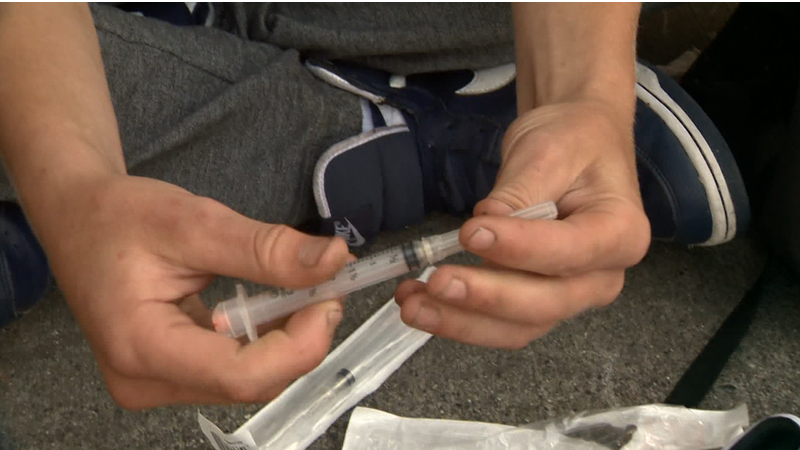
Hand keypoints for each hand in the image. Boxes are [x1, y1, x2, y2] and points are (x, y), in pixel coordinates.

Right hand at [41, 174, 351, 408]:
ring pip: (248, 380)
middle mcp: (145, 381)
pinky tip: (274, 305)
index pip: (241, 375)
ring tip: (301, 290)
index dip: (300, 344)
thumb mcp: (196, 222)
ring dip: (286, 339)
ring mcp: (156, 383)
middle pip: (249, 383)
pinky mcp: (168, 374)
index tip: (329, 297)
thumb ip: (266, 248)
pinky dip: (265, 339)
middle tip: (324, 286)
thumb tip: (334, 260)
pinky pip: (233, 370)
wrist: (77, 218)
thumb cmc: (120, 216)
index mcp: (141, 348)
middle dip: (299, 339)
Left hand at [395, 101, 650, 347]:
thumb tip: (483, 227)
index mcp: (622, 233)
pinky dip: (459, 319)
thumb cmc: (571, 142)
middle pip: (545, 304)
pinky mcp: (537, 302)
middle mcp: (602, 277)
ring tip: (411, 304)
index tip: (472, 233)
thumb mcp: (548, 152)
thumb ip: (519, 193)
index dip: (519, 249)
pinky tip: (419, 303)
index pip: (570, 251)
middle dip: (485, 297)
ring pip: (518, 326)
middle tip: (436, 281)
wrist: (574, 144)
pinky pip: (500, 323)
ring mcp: (570, 296)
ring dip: (461, 322)